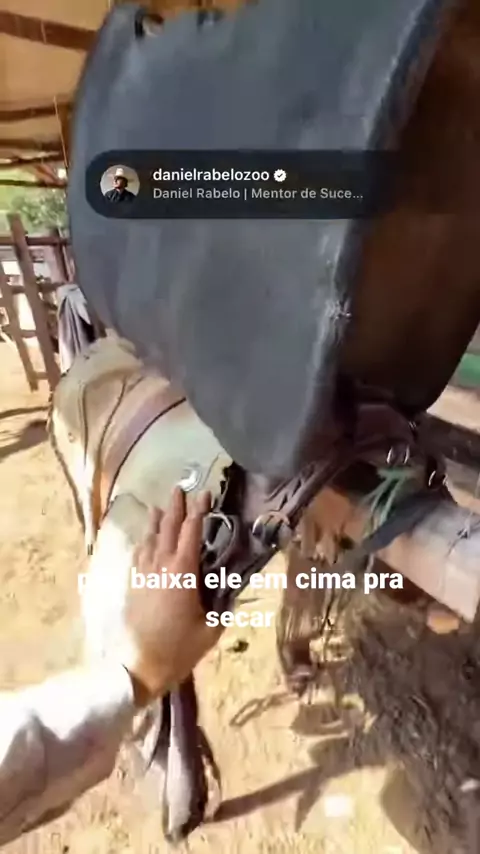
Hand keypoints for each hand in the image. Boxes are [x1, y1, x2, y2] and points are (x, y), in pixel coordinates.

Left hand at [119, 487, 221, 703]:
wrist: (137, 667)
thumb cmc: (178, 649)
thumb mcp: (210, 630)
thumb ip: (222, 607)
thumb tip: (232, 591)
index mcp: (183, 572)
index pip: (192, 531)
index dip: (199, 510)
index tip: (206, 494)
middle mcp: (161, 565)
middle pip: (169, 527)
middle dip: (177, 507)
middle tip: (182, 489)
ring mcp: (143, 573)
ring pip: (151, 538)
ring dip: (158, 520)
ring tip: (162, 506)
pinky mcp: (132, 584)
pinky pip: (139, 554)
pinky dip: (145, 541)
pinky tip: (147, 539)